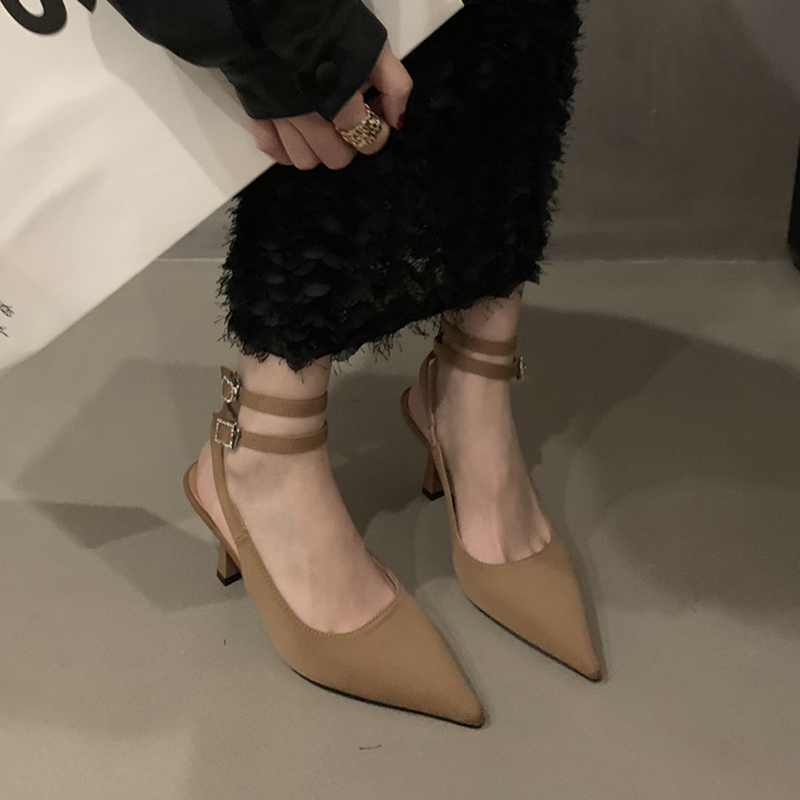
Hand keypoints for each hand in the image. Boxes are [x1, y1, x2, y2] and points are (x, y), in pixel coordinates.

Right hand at [248, 38, 412, 169]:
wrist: (274, 3)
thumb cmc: (326, 22)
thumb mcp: (373, 47)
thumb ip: (395, 86)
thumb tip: (397, 121)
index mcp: (340, 98)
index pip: (367, 141)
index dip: (378, 134)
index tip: (375, 118)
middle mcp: (308, 115)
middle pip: (335, 158)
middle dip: (348, 143)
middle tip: (349, 122)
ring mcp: (280, 116)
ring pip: (304, 160)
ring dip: (317, 149)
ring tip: (323, 125)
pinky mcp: (257, 111)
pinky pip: (272, 150)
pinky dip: (285, 148)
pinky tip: (297, 132)